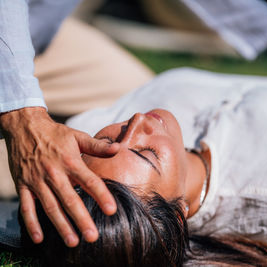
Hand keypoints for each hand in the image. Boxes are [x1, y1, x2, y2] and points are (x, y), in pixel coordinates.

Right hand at [0, 107, 119, 246]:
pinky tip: (39, 239)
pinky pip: (26, 207)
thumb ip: (98, 146)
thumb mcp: (77, 136)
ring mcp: (37, 181)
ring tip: (73, 242)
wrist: (24, 126)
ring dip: (61, 226)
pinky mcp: (23, 185)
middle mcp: (54, 173)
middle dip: (82, 219)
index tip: (111, 210)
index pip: (89, 181)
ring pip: (50, 207)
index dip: (101, 196)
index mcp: (70, 161)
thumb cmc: (55, 134)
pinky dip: (31, 223)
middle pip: (70, 199)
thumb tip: (118, 149)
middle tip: (92, 236)